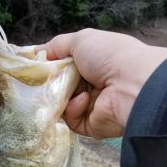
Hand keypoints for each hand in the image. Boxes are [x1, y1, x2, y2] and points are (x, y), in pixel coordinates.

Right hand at [36, 29, 166, 138]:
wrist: (132, 85)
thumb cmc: (109, 56)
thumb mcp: (81, 40)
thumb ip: (57, 46)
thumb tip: (37, 52)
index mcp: (93, 64)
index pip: (65, 68)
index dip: (50, 67)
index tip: (34, 67)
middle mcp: (93, 85)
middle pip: (60, 88)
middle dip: (51, 83)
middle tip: (46, 79)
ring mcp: (92, 107)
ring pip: (62, 106)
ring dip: (62, 96)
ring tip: (68, 88)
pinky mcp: (92, 126)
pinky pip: (71, 120)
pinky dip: (73, 109)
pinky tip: (84, 100)